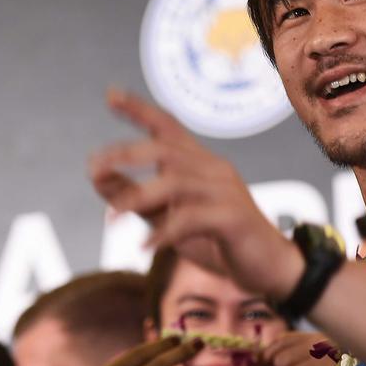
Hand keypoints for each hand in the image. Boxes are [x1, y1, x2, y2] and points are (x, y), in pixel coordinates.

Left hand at [88, 89, 303, 298]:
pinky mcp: (233, 218)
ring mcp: (226, 191)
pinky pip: (191, 218)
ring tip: (110, 221)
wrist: (272, 269)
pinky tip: (143, 248)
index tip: (110, 95)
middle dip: (126, 155)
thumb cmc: (220, 242)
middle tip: (94, 168)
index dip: (139, 110)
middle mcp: (215, 169)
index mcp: (202, 164)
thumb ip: (136, 198)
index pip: (169, 127)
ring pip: (175, 182)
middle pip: (165, 149)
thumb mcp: (170, 219)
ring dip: (137, 199)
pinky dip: (164, 232)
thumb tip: (96, 175)